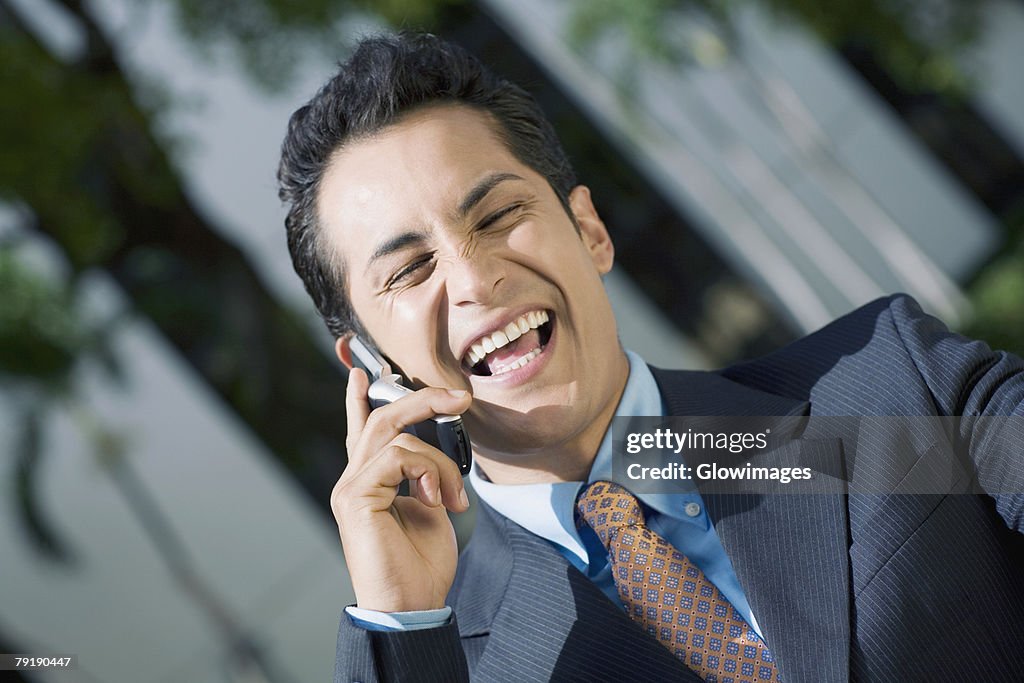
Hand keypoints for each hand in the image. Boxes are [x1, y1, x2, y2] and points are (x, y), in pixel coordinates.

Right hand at [332, 368, 471, 611]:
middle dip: (422, 400)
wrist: (411, 605)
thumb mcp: (431, 507)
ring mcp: (349, 488)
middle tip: (460, 398)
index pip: (360, 430)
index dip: (359, 399)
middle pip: (381, 419)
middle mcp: (353, 481)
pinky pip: (397, 456)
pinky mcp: (354, 497)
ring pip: (394, 434)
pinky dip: (428, 472)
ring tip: (451, 495)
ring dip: (437, 460)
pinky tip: (437, 501)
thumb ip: (424, 475)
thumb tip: (434, 455)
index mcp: (370, 483)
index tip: (362, 372)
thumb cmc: (420, 564)